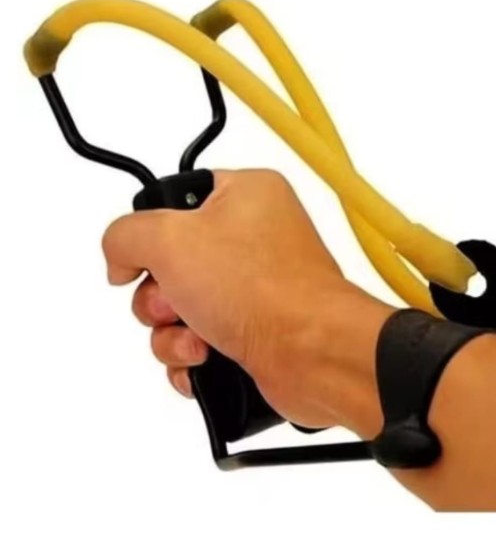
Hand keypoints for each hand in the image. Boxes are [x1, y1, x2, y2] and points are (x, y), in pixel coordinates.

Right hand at [102, 170, 386, 434]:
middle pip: (168, 265)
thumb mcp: (170, 239)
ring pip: (177, 312)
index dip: (151, 233)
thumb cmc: (262, 291)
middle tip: (176, 303)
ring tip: (197, 340)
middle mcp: (253, 240)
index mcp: (245, 196)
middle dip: (158, 296)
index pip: (175, 201)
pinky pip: (196, 344)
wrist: (312, 356)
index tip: (146, 257)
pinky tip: (206, 361)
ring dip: (171, 334)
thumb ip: (126, 236)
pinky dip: (190, 358)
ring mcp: (254, 290)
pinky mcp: (252, 332)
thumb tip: (120, 258)